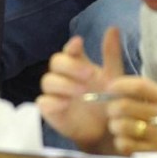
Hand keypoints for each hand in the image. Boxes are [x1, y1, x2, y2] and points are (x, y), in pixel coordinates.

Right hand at [36, 27, 126, 151]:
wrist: (104, 130)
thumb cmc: (106, 100)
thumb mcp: (113, 78)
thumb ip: (111, 54)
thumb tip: (113, 27)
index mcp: (76, 64)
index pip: (69, 50)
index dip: (71, 46)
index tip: (79, 43)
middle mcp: (63, 76)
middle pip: (56, 62)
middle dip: (70, 66)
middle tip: (88, 74)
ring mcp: (54, 92)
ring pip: (47, 80)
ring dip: (63, 84)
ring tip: (81, 91)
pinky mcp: (49, 109)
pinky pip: (43, 102)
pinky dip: (52, 102)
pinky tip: (65, 103)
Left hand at [105, 75, 156, 154]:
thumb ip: (140, 89)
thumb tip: (112, 85)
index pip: (140, 87)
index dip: (121, 85)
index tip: (111, 87)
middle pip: (124, 106)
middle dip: (113, 107)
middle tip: (113, 110)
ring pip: (121, 125)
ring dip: (115, 125)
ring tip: (121, 126)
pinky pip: (123, 144)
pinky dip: (121, 142)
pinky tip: (129, 140)